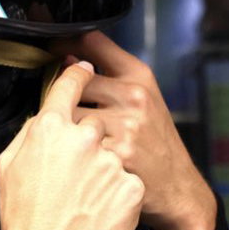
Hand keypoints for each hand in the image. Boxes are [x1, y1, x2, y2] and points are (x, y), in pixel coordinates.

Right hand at [0, 61, 144, 229]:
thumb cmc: (30, 218)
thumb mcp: (10, 169)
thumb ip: (28, 133)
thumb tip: (41, 117)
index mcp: (50, 128)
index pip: (70, 82)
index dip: (77, 72)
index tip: (82, 68)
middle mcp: (83, 138)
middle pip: (91, 118)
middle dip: (86, 135)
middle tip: (73, 164)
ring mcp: (110, 160)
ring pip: (109, 149)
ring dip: (101, 164)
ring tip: (84, 191)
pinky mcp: (130, 183)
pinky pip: (125, 175)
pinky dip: (116, 188)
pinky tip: (99, 203)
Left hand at [55, 32, 216, 229]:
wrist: (178, 187)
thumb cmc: (154, 140)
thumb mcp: (142, 96)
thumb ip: (108, 73)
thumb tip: (65, 58)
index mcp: (138, 75)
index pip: (91, 42)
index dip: (64, 43)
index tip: (50, 51)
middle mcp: (133, 95)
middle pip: (72, 82)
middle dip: (63, 97)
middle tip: (62, 112)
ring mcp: (125, 124)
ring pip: (68, 114)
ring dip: (62, 126)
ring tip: (69, 138)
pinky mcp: (115, 154)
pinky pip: (74, 143)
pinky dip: (69, 150)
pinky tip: (76, 157)